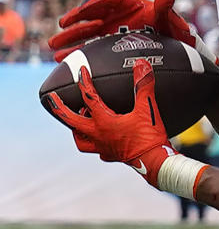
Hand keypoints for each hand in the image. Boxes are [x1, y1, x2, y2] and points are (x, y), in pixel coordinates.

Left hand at [44, 58, 174, 183]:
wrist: (156, 163)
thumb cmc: (150, 138)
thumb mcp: (147, 109)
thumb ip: (143, 86)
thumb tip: (142, 65)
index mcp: (104, 122)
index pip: (89, 98)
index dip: (84, 82)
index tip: (82, 71)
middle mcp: (98, 135)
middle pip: (71, 121)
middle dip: (60, 108)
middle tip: (52, 99)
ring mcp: (102, 148)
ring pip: (79, 139)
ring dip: (75, 128)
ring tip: (77, 119)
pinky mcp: (111, 156)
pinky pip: (96, 150)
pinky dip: (94, 143)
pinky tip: (99, 138)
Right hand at [49, 0, 207, 62]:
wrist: (173, 42)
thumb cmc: (170, 27)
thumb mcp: (168, 17)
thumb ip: (165, 6)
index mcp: (126, 4)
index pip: (106, 2)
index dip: (91, 7)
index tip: (79, 14)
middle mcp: (114, 15)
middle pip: (91, 18)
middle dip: (74, 24)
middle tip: (58, 30)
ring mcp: (109, 29)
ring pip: (86, 33)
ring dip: (70, 40)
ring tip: (53, 48)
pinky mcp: (108, 43)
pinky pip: (90, 47)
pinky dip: (78, 52)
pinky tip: (63, 60)